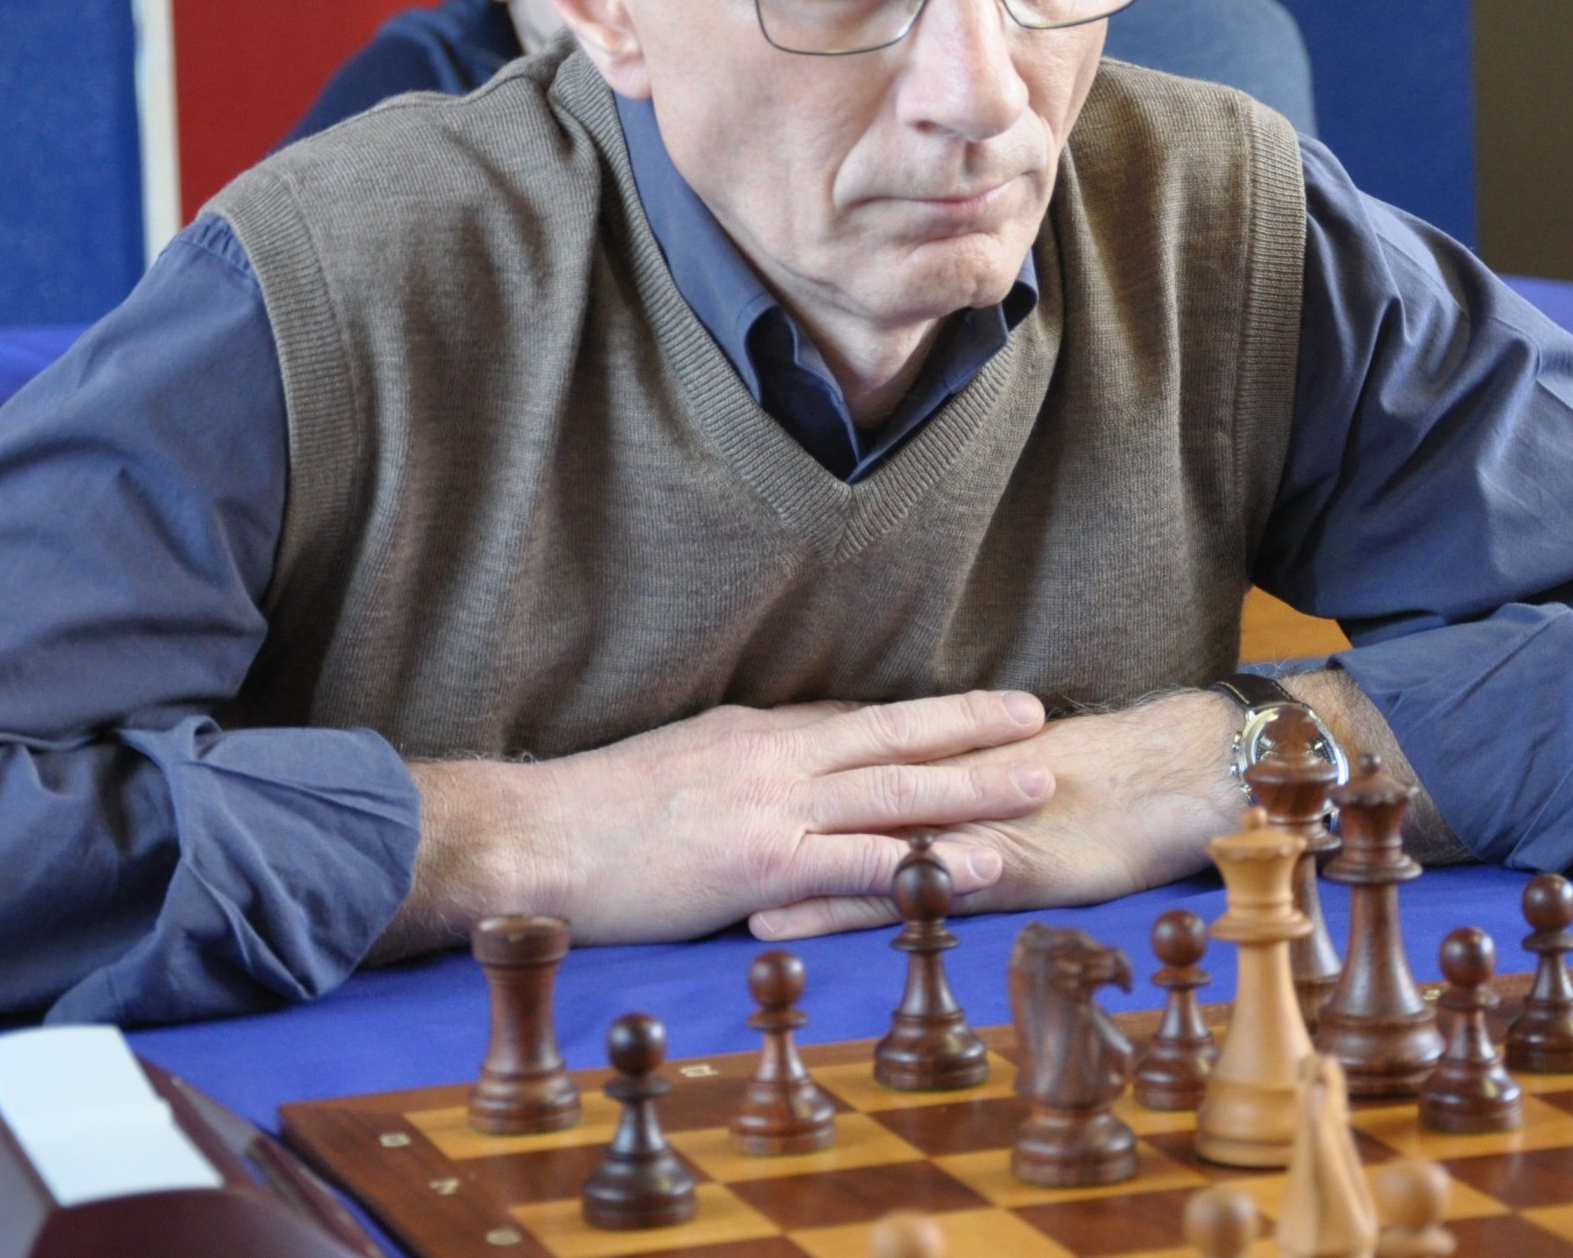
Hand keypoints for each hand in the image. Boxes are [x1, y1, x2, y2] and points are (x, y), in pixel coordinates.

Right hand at [377, 691, 1055, 954]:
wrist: (532, 837)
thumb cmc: (585, 814)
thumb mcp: (669, 763)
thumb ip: (726, 762)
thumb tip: (763, 763)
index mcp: (749, 733)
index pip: (851, 718)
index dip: (917, 716)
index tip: (969, 707)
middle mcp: (775, 757)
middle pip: (893, 734)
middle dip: (969, 726)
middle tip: (1037, 717)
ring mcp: (776, 808)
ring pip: (898, 790)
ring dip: (975, 785)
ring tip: (1040, 780)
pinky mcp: (767, 864)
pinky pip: (869, 863)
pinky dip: (934, 862)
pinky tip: (985, 866)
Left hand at [739, 666, 1419, 938]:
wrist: (1175, 773)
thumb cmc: (1096, 783)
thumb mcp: (1003, 780)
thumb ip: (944, 787)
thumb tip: (893, 794)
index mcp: (928, 763)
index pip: (827, 766)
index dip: (755, 783)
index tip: (683, 796)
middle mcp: (930, 788)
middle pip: (818, 799)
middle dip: (740, 821)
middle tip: (660, 845)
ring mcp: (956, 827)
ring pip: (844, 845)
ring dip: (773, 867)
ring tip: (704, 893)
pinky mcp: (988, 868)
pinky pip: (904, 889)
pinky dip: (842, 905)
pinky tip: (788, 923)